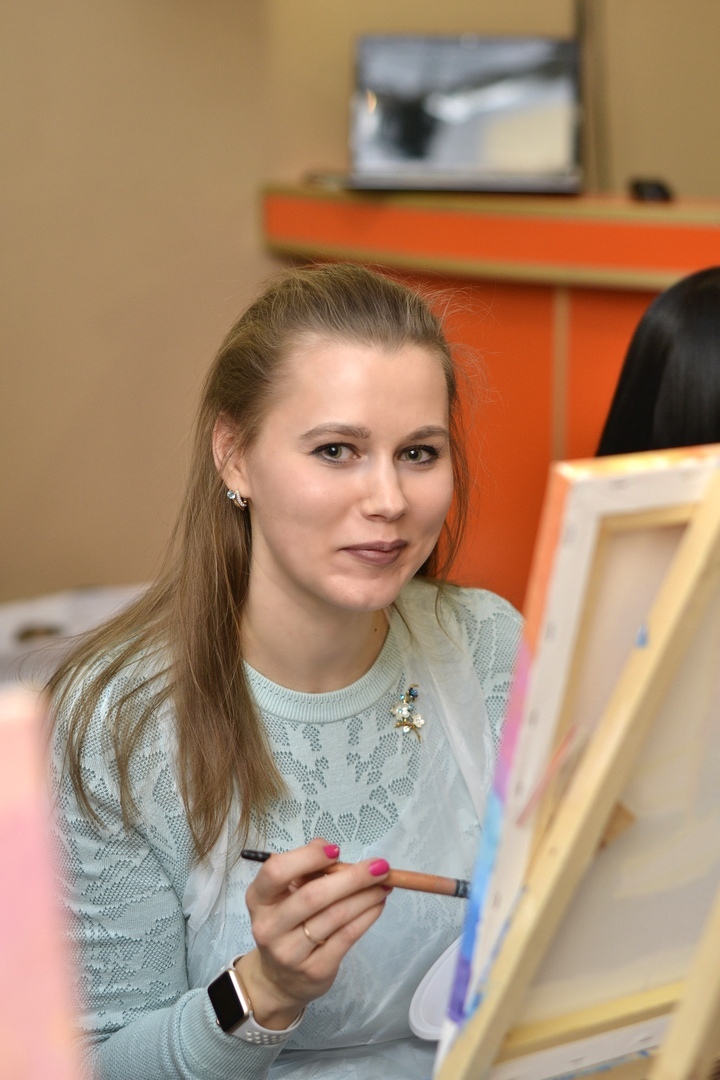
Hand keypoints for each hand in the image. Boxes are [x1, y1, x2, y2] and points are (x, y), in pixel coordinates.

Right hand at [236, 839, 390, 1028]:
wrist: (279, 979)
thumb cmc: (287, 924)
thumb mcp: (286, 894)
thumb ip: (304, 868)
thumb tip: (328, 848)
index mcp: (258, 899)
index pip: (276, 871)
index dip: (307, 857)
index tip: (336, 851)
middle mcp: (269, 926)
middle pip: (313, 896)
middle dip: (352, 878)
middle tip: (380, 866)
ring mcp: (290, 952)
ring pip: (335, 916)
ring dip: (365, 896)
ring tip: (384, 884)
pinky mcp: (314, 970)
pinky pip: (346, 937)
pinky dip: (367, 916)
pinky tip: (378, 904)